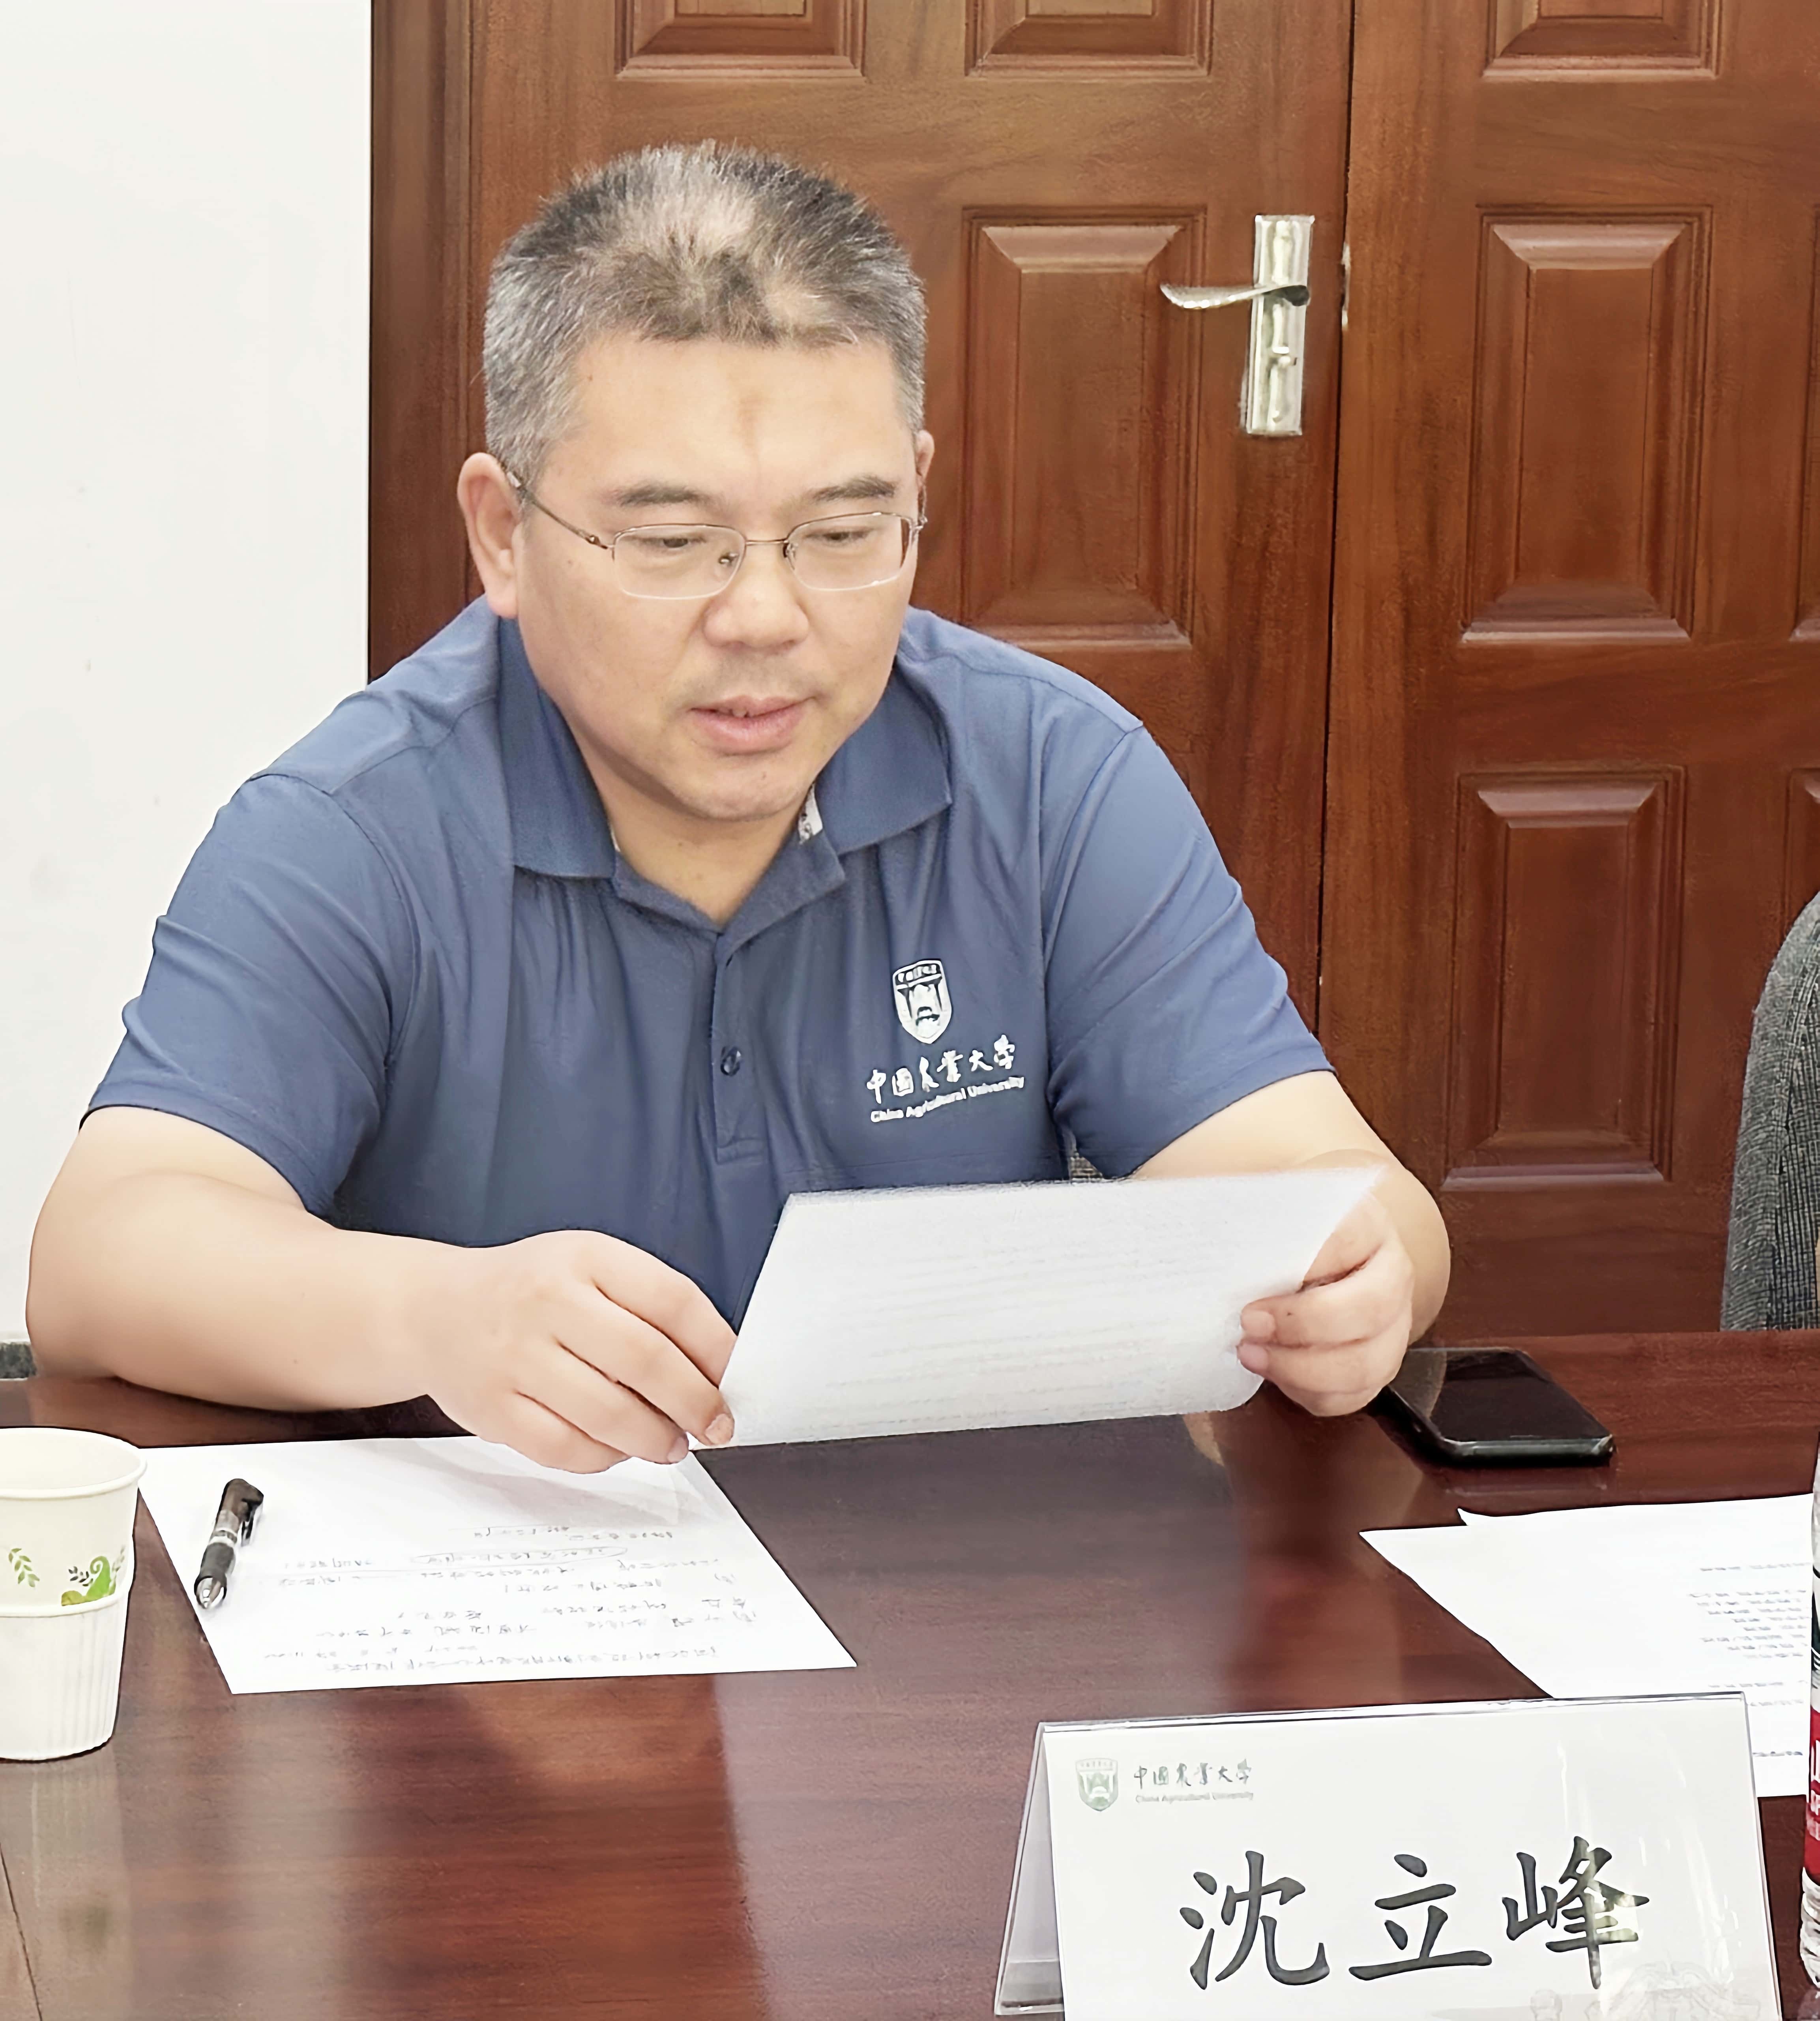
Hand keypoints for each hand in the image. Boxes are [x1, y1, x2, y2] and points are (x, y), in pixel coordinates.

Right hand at [408, 1230, 735, 1472]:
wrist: (433, 1309)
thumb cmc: (531, 1291)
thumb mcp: (590, 1268)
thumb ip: (650, 1307)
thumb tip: (717, 1368)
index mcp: (586, 1257)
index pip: (672, 1300)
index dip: (716, 1346)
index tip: (736, 1376)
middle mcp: (548, 1301)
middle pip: (646, 1360)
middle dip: (695, 1402)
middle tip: (716, 1424)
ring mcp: (515, 1356)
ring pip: (607, 1413)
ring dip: (655, 1438)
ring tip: (673, 1443)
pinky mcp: (492, 1408)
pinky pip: (565, 1448)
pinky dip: (604, 1457)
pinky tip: (619, 1449)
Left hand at [1235, 1188, 1413, 1415]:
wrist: (1315, 1262)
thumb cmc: (1283, 1234)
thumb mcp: (1269, 1208)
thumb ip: (1249, 1210)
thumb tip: (1208, 1206)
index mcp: (1367, 1225)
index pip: (1349, 1239)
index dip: (1307, 1262)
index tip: (1256, 1272)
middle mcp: (1391, 1274)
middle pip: (1369, 1308)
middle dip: (1304, 1323)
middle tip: (1249, 1322)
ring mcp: (1393, 1326)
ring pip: (1366, 1363)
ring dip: (1301, 1369)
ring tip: (1250, 1354)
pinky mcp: (1377, 1365)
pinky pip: (1352, 1396)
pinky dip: (1308, 1392)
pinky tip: (1273, 1373)